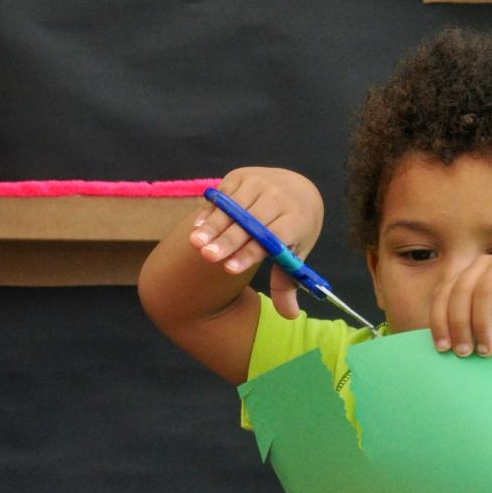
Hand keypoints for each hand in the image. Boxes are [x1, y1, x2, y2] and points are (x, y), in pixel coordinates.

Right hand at [190, 167, 323, 319]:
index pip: (273, 237)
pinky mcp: (241, 176)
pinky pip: (222, 195)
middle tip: (208, 257)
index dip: (250, 252)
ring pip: (233, 208)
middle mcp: (279, 198)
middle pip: (250, 222)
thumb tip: (291, 316)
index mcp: (296, 219)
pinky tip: (197, 228)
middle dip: (228, 240)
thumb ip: (287, 282)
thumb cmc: (293, 228)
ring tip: (195, 244)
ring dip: (213, 226)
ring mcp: (260, 184)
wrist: (296, 187)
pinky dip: (210, 212)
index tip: (229, 269)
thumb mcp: (296, 252)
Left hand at [430, 253, 491, 356]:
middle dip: (460, 325)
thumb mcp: (479, 329)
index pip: (443, 293)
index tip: (443, 348)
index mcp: (466, 275)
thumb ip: (459, 327)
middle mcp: (484, 265)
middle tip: (464, 352)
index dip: (440, 320)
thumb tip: (436, 346)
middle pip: (462, 291)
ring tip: (486, 348)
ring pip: (485, 290)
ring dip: (482, 323)